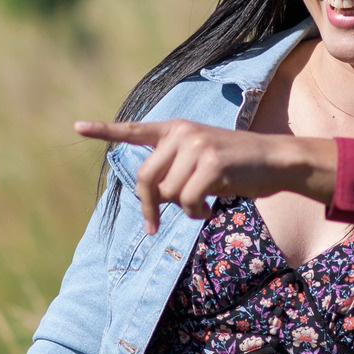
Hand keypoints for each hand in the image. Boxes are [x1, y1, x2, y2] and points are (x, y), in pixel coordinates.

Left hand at [73, 119, 337, 230]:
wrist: (276, 160)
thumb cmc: (237, 167)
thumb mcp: (201, 162)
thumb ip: (173, 171)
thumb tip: (153, 200)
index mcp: (175, 129)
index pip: (134, 131)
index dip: (105, 131)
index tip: (77, 127)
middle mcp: (182, 133)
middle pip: (145, 179)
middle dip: (149, 207)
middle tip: (153, 225)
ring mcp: (196, 146)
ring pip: (169, 194)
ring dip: (184, 209)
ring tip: (203, 203)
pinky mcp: (211, 163)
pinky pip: (188, 200)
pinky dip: (196, 212)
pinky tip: (209, 210)